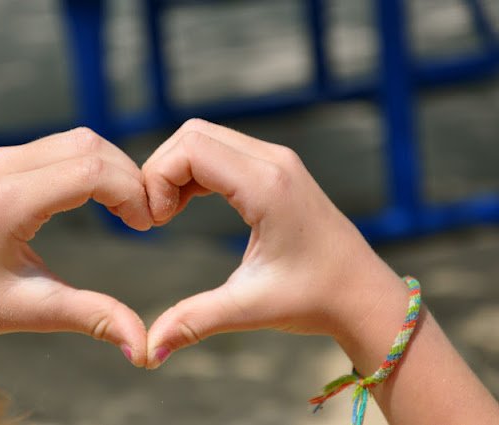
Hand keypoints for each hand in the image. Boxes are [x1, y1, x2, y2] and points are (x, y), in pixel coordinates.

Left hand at [0, 128, 152, 386]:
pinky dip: (92, 166)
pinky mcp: (3, 162)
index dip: (131, 193)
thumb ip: (95, 318)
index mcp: (10, 200)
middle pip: (90, 146)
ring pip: (79, 141)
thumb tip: (143, 348)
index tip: (145, 226)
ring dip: (112, 170)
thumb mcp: (37, 310)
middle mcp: (4, 167)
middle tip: (143, 219)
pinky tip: (101, 199)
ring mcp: (1, 159)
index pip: (91, 171)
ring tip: (126, 211)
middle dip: (129, 178)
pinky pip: (62, 147)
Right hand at [143, 119, 405, 367]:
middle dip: (162, 170)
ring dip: (177, 169)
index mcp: (267, 185)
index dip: (157, 178)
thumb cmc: (316, 299)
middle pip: (193, 135)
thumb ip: (193, 321)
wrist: (363, 294)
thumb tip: (148, 350)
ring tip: (168, 213)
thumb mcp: (250, 308)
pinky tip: (188, 204)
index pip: (190, 149)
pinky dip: (196, 171)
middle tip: (156, 217)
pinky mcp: (277, 169)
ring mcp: (277, 161)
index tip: (154, 223)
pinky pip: (223, 151)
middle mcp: (273, 161)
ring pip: (206, 138)